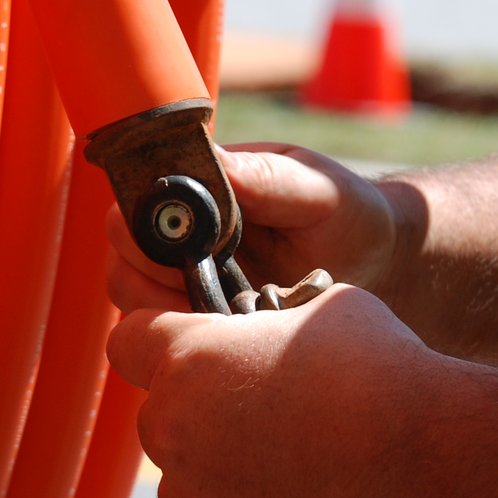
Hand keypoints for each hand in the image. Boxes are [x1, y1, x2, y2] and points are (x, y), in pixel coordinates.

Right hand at [104, 143, 409, 314]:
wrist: (376, 267)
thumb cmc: (348, 215)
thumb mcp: (318, 189)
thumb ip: (268, 178)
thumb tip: (216, 162)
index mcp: (201, 183)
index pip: (136, 193)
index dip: (147, 218)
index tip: (190, 237)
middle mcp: (182, 228)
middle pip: (121, 247)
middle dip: (151, 267)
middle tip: (205, 278)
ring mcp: (184, 275)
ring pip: (130, 294)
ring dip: (164, 305)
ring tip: (223, 308)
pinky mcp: (197, 317)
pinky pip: (162, 330)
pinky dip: (184, 335)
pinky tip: (228, 331)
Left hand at [106, 284, 443, 497]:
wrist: (421, 460)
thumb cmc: (379, 371)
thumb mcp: (322, 308)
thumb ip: (269, 319)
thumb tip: (271, 324)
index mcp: (187, 358)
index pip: (128, 340)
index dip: (157, 340)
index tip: (188, 348)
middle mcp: (174, 428)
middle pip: (160, 416)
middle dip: (199, 411)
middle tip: (265, 409)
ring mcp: (197, 496)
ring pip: (186, 480)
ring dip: (219, 469)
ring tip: (291, 460)